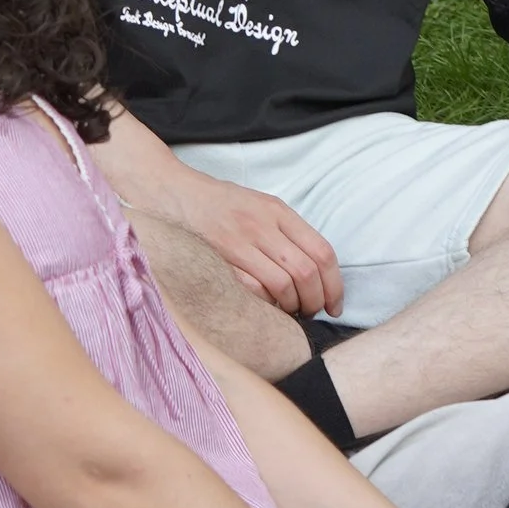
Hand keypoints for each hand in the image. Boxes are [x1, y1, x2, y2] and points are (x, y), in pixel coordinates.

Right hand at [159, 176, 342, 318]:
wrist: (174, 194)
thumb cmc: (221, 204)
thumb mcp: (261, 206)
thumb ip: (288, 232)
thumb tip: (317, 272)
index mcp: (277, 212)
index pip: (322, 252)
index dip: (334, 285)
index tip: (334, 305)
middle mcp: (261, 226)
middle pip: (306, 273)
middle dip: (315, 301)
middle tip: (312, 313)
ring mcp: (237, 243)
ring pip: (283, 286)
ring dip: (291, 307)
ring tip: (289, 312)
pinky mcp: (217, 260)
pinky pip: (251, 291)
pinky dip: (264, 306)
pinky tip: (264, 309)